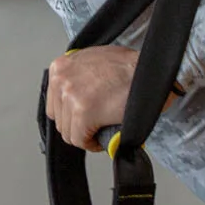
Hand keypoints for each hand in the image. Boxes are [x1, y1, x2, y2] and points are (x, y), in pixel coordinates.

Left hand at [45, 45, 177, 152]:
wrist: (150, 71)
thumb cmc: (130, 66)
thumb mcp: (95, 60)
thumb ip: (80, 75)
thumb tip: (77, 95)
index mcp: (61, 66)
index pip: (54, 103)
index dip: (70, 115)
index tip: (82, 119)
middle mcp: (61, 79)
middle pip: (59, 119)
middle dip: (77, 125)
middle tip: (94, 125)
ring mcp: (70, 95)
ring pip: (68, 132)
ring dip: (84, 134)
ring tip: (100, 129)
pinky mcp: (83, 112)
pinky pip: (80, 140)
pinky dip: (91, 144)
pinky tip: (101, 139)